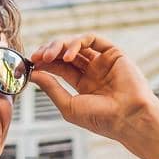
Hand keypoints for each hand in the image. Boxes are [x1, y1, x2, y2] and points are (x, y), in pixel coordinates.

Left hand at [27, 33, 158, 146]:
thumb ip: (51, 88)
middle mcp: (94, 71)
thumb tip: (34, 73)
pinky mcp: (114, 53)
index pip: (59, 67)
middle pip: (66, 53)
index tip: (30, 63)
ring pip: (76, 44)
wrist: (128, 119)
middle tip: (36, 56)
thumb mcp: (69, 105)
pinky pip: (93, 39)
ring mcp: (104, 62)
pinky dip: (77, 43)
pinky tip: (67, 55)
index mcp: (84, 85)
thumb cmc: (101, 119)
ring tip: (48, 55)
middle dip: (49, 52)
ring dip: (59, 45)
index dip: (44, 62)